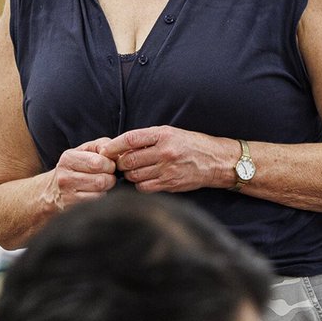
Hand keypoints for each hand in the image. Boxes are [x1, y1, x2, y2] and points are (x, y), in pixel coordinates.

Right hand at [44, 139, 116, 209]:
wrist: (50, 191)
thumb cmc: (73, 168)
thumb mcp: (83, 151)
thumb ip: (101, 145)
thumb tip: (116, 152)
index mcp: (68, 158)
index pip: (98, 163)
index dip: (110, 164)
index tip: (108, 165)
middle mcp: (65, 177)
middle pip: (102, 180)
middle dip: (110, 178)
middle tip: (106, 176)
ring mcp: (67, 195)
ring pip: (101, 193)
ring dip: (106, 189)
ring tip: (100, 185)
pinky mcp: (71, 208)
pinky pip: (96, 203)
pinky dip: (100, 199)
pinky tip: (94, 194)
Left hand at [99, 126, 226, 193]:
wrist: (215, 161)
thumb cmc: (191, 145)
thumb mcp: (171, 133)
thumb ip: (148, 138)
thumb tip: (120, 147)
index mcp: (163, 135)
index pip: (130, 139)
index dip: (114, 146)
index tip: (105, 150)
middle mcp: (165, 151)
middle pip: (129, 160)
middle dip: (120, 163)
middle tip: (120, 163)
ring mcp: (168, 169)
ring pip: (134, 175)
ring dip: (129, 175)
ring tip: (133, 171)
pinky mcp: (170, 184)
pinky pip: (144, 187)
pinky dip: (139, 185)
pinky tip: (144, 180)